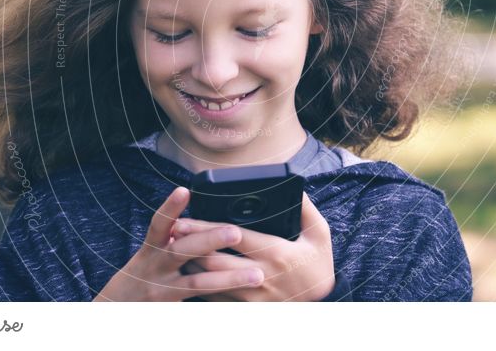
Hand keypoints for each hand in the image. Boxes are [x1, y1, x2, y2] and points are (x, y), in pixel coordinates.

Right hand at [93, 187, 264, 300]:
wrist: (117, 306)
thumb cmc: (144, 271)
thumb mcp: (152, 250)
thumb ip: (175, 236)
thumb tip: (205, 220)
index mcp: (151, 248)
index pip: (160, 224)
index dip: (171, 207)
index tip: (184, 191)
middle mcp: (155, 267)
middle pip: (182, 251)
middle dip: (210, 241)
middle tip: (235, 233)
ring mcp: (163, 289)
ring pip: (198, 282)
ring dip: (229, 278)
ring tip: (255, 275)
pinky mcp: (171, 306)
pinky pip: (199, 302)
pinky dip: (221, 299)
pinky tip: (241, 297)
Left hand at [174, 192, 334, 301]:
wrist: (324, 303)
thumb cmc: (319, 264)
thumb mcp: (319, 234)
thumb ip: (305, 209)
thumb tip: (294, 187)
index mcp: (276, 253)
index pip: (234, 238)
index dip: (206, 228)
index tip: (185, 219)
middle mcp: (260, 276)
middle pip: (215, 261)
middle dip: (190, 246)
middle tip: (171, 232)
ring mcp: (252, 296)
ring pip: (212, 282)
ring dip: (191, 266)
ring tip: (174, 250)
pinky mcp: (248, 308)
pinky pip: (217, 299)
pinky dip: (200, 286)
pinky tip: (188, 273)